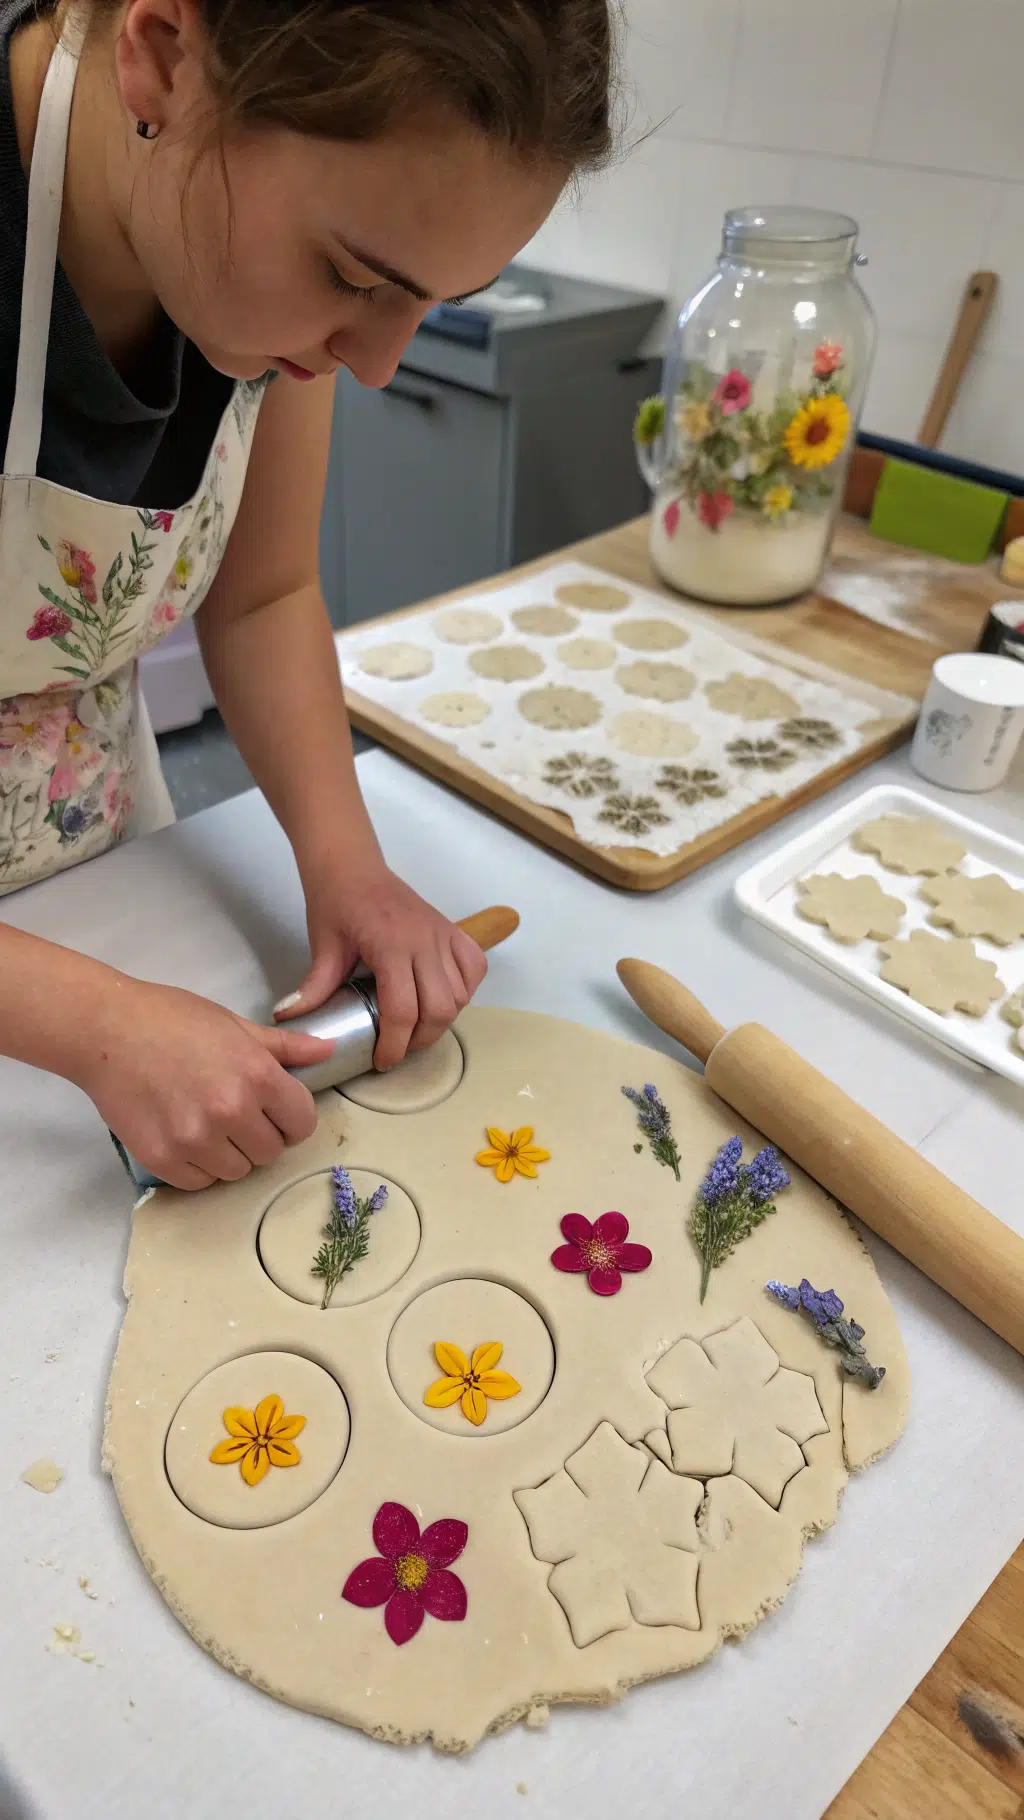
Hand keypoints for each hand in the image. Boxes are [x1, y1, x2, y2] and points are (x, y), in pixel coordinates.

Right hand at [73, 978, 333, 1190]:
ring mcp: (195, 1140)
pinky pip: (199, 1182)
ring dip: (230, 1154)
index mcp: (258, 1076)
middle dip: (260, 1136)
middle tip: (236, 1115)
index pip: (302, 1123)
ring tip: (207, 1124)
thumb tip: (328, 1050)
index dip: (292, 1118)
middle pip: (271, 1152)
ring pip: (237, 1172)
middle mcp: (231, 1112)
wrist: (106, 1031)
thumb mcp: (235, 1025)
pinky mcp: (162, 1159)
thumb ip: (285, 1046)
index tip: (275, 1111)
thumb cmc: (172, 1019)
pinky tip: (185, 1136)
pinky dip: (197, 1166)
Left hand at [276, 864, 486, 1069]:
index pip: (403, 1009)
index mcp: (391, 945)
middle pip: (440, 1008)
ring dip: (442, 1018)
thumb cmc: (335, 902)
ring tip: (416, 1026)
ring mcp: (443, 933)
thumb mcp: (323, 945)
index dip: (394, 1044)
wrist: (352, 864)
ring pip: (461, 993)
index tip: (382, 1061)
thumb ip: (314, 986)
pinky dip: (465, 990)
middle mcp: (425, 940)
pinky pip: (475, 967)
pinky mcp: (452, 929)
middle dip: (421, 1039)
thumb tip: (288, 1019)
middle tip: (398, 1047)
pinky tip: (442, 997)